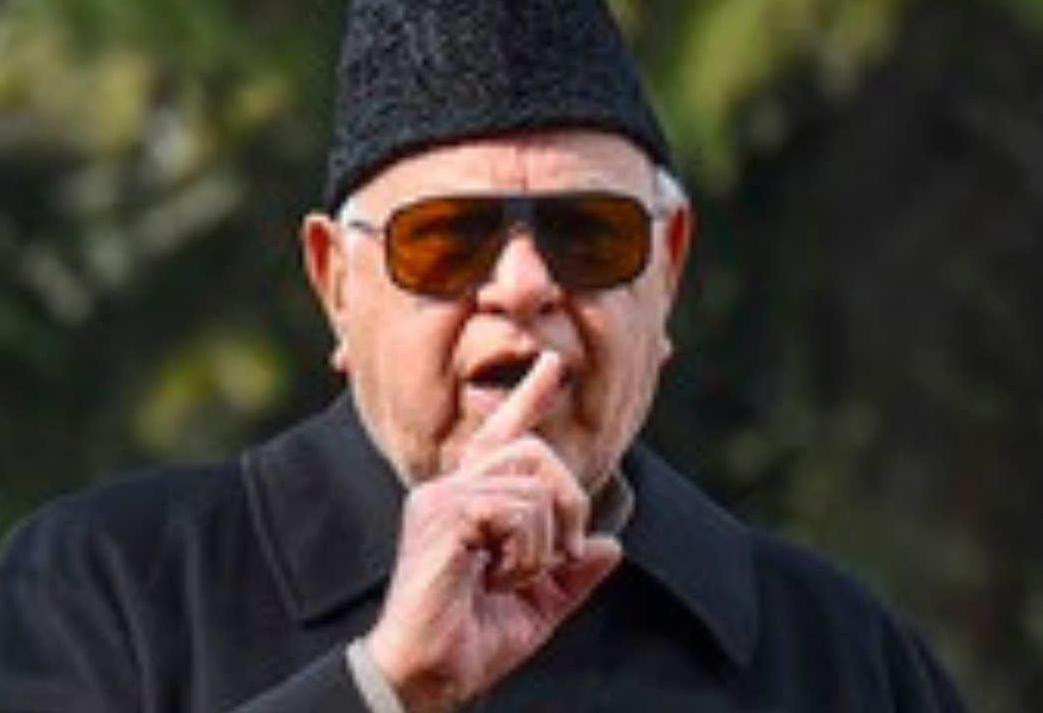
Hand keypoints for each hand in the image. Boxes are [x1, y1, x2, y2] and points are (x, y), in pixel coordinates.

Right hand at [366, 351, 622, 712]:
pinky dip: (524, 554)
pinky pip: (517, 511)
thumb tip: (611, 546)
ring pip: (533, 486)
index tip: (552, 365)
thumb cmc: (472, 642)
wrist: (430, 676)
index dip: (529, 399)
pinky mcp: (441, 514)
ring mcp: (443, 497)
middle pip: (535, 452)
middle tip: (563, 556)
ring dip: (543, 544)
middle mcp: (451, 488)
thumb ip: (573, 574)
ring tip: (509, 579)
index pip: (503, 436)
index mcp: (471, 501)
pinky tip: (493, 579)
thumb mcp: (539, 606)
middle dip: (569, 502)